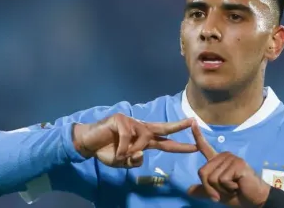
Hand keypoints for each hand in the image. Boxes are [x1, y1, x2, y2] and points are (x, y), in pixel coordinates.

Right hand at [73, 114, 196, 167]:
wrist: (88, 144)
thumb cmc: (107, 151)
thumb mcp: (123, 162)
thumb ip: (134, 161)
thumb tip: (141, 154)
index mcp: (144, 139)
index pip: (165, 141)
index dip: (179, 144)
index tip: (195, 146)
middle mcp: (141, 129)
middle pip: (163, 127)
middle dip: (178, 126)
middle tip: (193, 122)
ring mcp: (131, 122)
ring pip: (144, 137)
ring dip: (134, 150)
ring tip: (122, 156)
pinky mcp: (121, 120)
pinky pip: (128, 137)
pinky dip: (122, 148)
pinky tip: (116, 151)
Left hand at [188, 122, 270, 207]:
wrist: (253, 200)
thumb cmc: (236, 194)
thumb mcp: (216, 193)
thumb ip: (203, 190)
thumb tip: (189, 191)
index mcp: (217, 160)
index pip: (204, 147)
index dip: (197, 135)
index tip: (193, 121)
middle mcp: (223, 156)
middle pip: (203, 172)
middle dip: (210, 188)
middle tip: (226, 190)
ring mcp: (231, 158)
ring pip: (212, 178)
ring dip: (221, 189)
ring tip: (233, 187)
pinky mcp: (237, 164)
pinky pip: (222, 180)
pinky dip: (228, 188)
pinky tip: (238, 186)